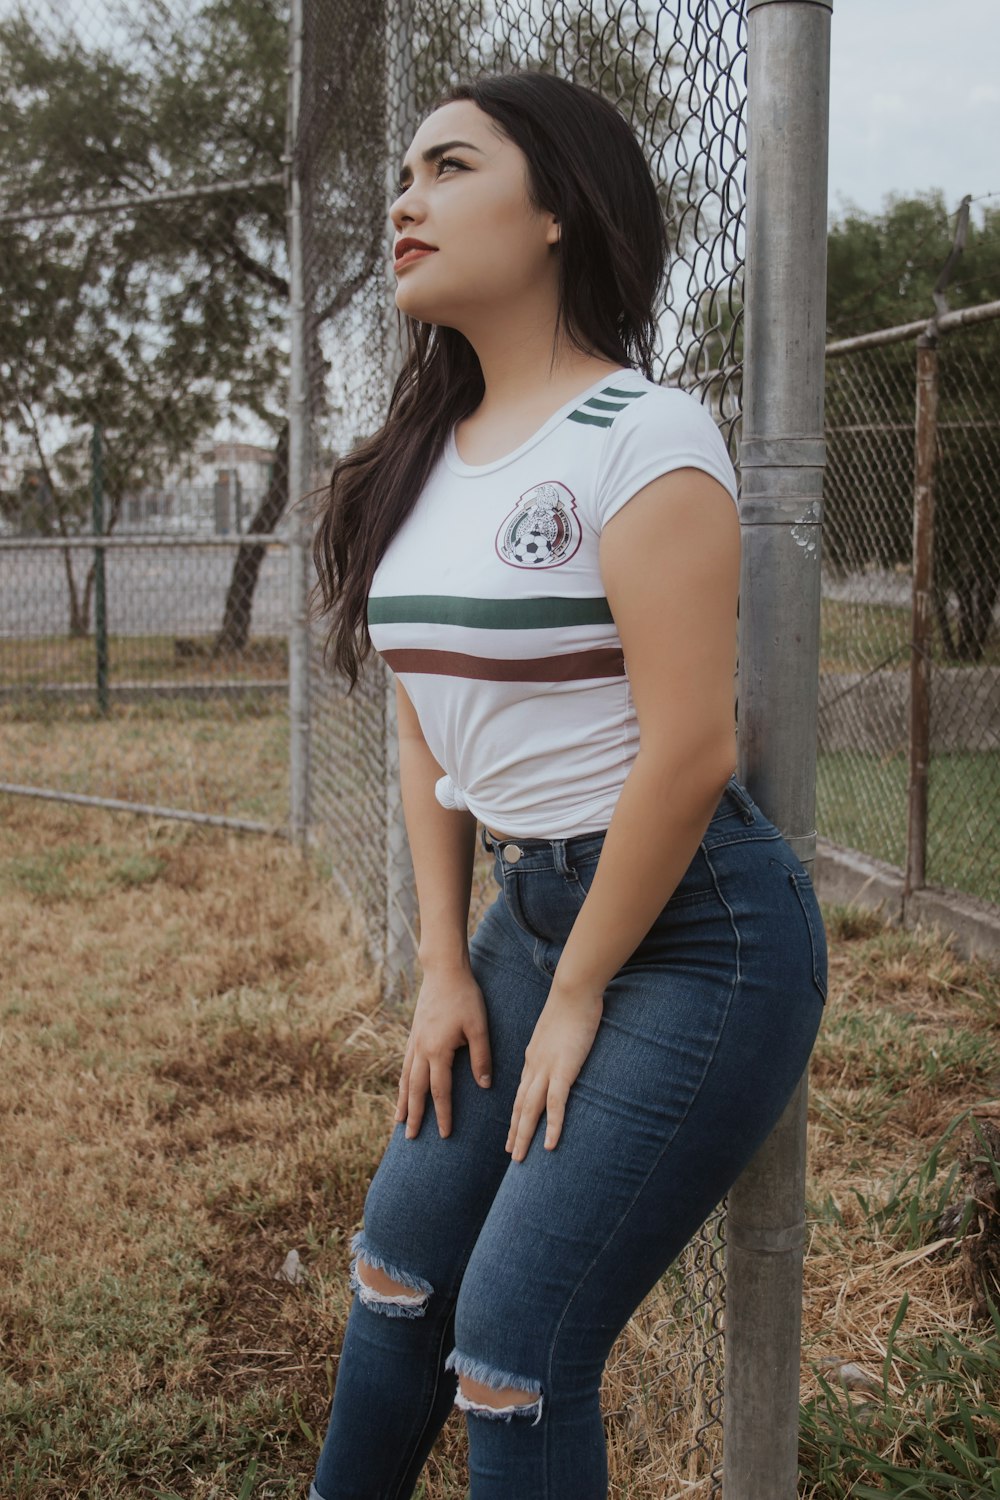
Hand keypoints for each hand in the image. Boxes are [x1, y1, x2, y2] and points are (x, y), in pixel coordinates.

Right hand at [395, 963, 491, 1139]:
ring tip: (398, 1120)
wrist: (443, 971)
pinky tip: (404, 1087)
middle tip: (410, 1138)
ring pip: (406, 1078)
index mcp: (438, 1051)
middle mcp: (421, 1050)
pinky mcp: (414, 1033)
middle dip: (414, 1115)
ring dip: (403, 1101)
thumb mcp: (479, 1027)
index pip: (440, 1091)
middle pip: (416, 1090)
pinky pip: (405, 1064)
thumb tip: (484, 1085)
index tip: (445, 1135)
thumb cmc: (465, 997)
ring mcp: (414, 1041)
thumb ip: (481, 1057)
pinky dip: (403, 1081)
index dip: (443, 1114)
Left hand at [506, 981, 603, 1161]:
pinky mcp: (564, 1069)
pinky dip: (551, 1126)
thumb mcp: (559, 1029)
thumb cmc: (572, 1005)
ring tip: (519, 1158)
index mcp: (534, 1057)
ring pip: (531, 1109)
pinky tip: (548, 1145)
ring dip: (524, 1135)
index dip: (517, 1114)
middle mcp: (535, 1066)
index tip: (513, 1131)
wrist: (574, 990)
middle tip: (511, 1154)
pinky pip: (555, 1104)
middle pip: (521, 1105)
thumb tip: (562, 1050)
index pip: (522, 1091)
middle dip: (515, 1131)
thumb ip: (557, 1044)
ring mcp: (547, 1069)